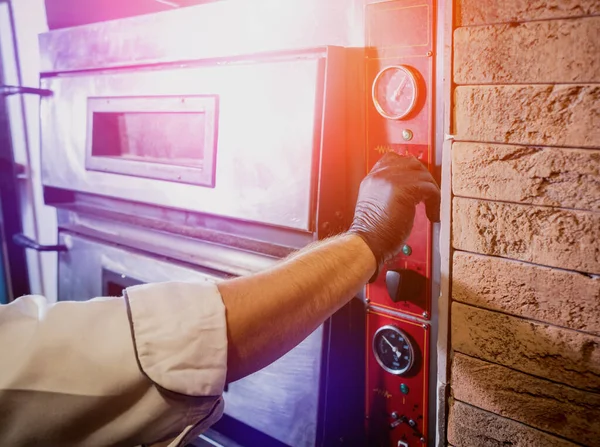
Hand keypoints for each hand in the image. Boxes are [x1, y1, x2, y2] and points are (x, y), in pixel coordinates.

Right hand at [348, 152, 439, 279]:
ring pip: (423, 175)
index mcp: (373, 178)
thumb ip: (387, 192)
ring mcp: (392, 180)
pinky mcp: (404, 189)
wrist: (367, 244)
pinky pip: (430, 189)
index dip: (409, 170)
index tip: (417, 183)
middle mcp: (381, 175)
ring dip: (431, 192)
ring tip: (430, 208)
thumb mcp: (375, 205)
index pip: (393, 159)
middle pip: (411, 163)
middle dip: (423, 179)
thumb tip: (409, 192)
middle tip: (428, 196)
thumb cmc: (372, 233)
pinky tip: (431, 216)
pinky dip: (436, 203)